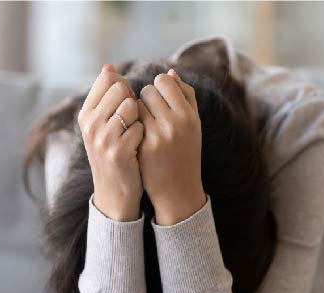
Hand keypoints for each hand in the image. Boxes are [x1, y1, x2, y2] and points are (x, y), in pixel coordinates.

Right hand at [78, 64, 143, 221]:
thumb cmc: (114, 154)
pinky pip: (141, 126)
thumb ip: (105, 97)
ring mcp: (103, 137)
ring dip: (140, 118)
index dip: (124, 87)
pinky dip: (145, 135)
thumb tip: (108, 66)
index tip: (127, 104)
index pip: (108, 78)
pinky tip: (140, 148)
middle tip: (132, 121)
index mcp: (85, 114)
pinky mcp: (119, 151)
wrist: (114, 193)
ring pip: (131, 105)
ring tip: (135, 134)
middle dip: (133, 100)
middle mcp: (90, 123)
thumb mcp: (102, 126)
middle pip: (121, 88)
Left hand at [137, 69, 205, 225]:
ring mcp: (157, 135)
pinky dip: (131, 123)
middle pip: (148, 90)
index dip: (159, 87)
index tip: (159, 97)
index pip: (165, 81)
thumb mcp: (193, 125)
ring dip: (136, 109)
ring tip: (144, 123)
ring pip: (135, 104)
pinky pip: (130, 121)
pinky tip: (136, 133)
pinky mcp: (142, 146)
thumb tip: (171, 72)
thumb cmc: (186, 152)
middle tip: (151, 112)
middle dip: (146, 98)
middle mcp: (175, 123)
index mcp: (189, 115)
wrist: (178, 189)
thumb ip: (186, 97)